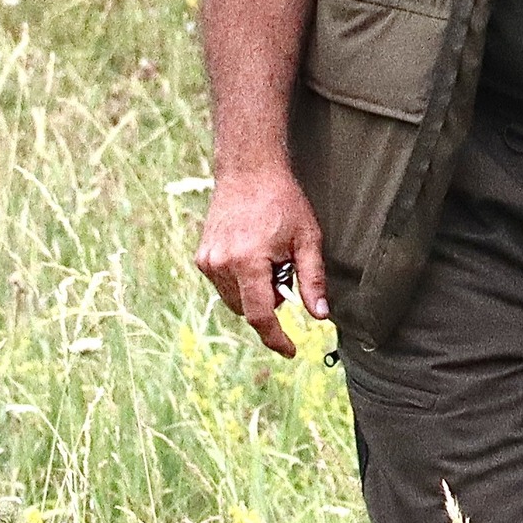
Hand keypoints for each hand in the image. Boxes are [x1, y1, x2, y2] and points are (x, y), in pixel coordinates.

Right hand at [195, 166, 328, 357]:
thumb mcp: (308, 240)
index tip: (291, 350)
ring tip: (271, 257)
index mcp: (247, 262)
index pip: (260, 316)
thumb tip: (320, 316)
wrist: (249, 172)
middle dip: (271, 302)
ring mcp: (207, 261)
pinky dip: (243, 281)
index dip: (276, 337)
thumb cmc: (283, 202)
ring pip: (235, 299)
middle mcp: (220, 265)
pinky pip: (225, 285)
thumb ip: (313, 281)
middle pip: (249, 309)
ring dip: (256, 292)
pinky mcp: (202, 257)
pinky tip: (256, 253)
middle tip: (287, 270)